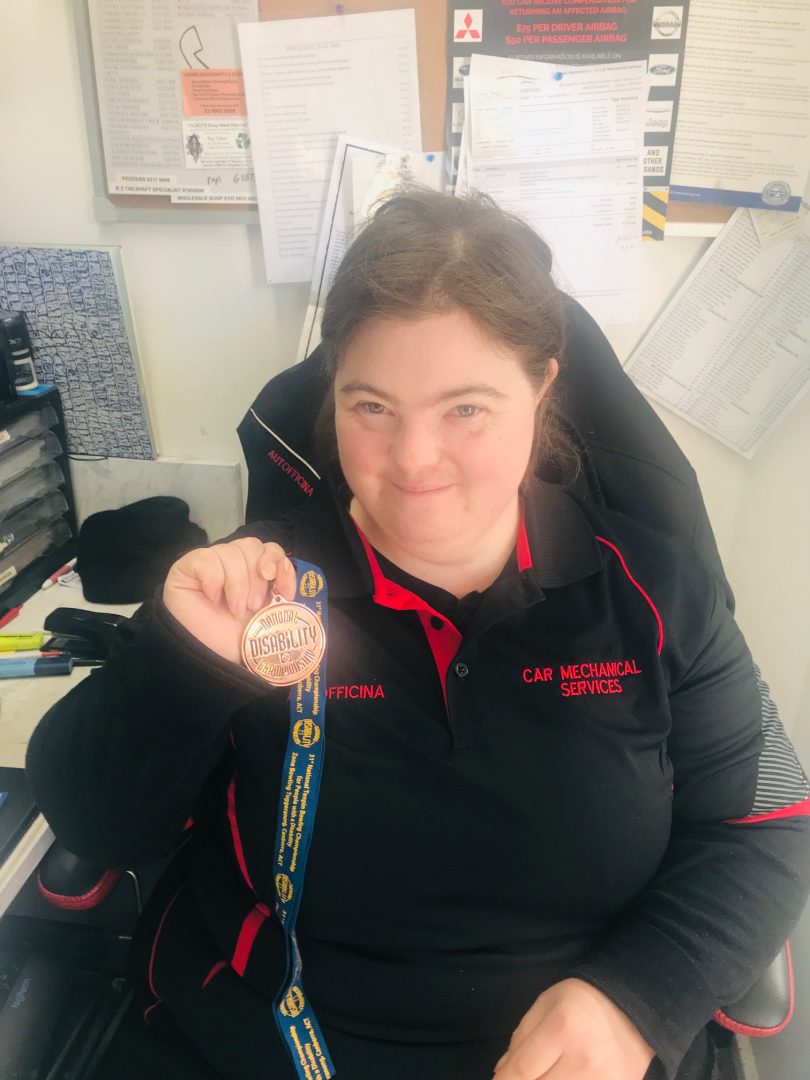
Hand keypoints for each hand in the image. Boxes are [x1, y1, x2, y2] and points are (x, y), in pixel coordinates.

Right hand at [162, 538, 296, 663]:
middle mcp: (232, 564)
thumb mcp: (269, 614)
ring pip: (230, 551)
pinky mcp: (186, 567)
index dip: (277, 563)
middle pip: (251, 545)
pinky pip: (206, 558)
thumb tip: (284, 565)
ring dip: (237, 584)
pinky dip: (213, 580)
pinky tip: (213, 599)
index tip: (280, 588)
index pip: (269, 548)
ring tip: (235, 609)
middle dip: (257, 579)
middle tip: (253, 606)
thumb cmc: (238, 639)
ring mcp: (209, 563)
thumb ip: (281, 588)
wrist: (212, 657)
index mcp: (254, 572)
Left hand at [494, 978, 654, 1079]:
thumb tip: (502, 1072)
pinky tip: (562, 1075)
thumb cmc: (584, 1002)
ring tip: (547, 1071)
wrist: (635, 1008)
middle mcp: (583, 1061)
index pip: (521, 1071)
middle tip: (524, 1074)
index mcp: (561, 1029)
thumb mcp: (547, 1003)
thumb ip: (521, 1037)